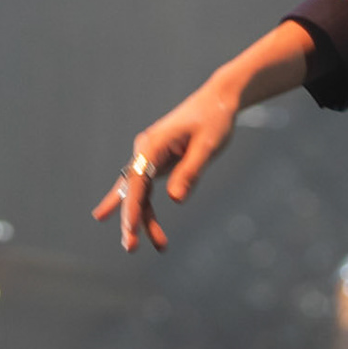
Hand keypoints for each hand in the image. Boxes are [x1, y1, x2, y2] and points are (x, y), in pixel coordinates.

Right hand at [91, 83, 237, 251]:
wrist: (218, 100)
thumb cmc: (214, 120)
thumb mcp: (207, 146)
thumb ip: (191, 172)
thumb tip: (175, 200)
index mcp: (153, 143)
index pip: (138, 179)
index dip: (132, 206)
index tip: (130, 228)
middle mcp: (145, 150)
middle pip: (133, 190)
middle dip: (131, 219)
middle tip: (131, 248)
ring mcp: (148, 156)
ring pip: (139, 194)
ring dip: (145, 219)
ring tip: (161, 247)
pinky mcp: (156, 162)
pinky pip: (144, 189)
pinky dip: (141, 208)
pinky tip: (130, 226)